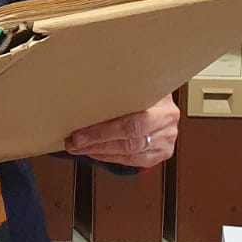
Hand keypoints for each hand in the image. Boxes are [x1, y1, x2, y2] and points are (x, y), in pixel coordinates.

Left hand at [63, 95, 179, 167]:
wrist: (161, 93)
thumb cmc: (143, 85)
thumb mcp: (134, 80)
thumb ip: (117, 86)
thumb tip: (84, 89)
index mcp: (162, 104)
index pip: (131, 124)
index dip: (102, 132)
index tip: (79, 134)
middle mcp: (167, 124)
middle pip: (130, 141)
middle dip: (97, 144)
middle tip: (74, 143)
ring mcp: (166, 140)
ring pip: (130, 154)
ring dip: (100, 152)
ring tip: (79, 147)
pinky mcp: (162, 152)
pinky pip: (133, 161)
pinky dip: (110, 157)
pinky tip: (95, 152)